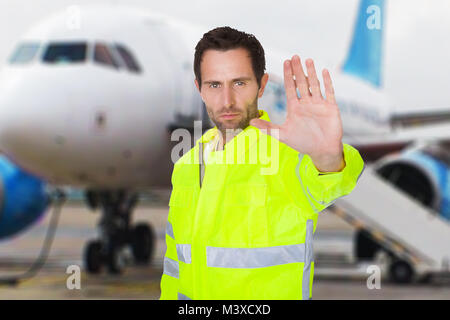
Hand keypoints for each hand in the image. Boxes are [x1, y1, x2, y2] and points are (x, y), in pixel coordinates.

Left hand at [250, 55, 344, 171]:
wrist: (322, 150)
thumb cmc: (303, 143)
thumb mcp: (283, 135)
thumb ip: (268, 128)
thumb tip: (251, 123)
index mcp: (295, 107)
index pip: (290, 87)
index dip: (288, 75)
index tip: (285, 62)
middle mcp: (306, 103)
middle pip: (301, 83)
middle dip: (298, 70)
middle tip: (294, 56)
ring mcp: (318, 104)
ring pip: (314, 84)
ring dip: (311, 73)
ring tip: (308, 60)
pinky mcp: (330, 107)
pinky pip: (329, 92)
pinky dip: (327, 82)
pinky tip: (324, 71)